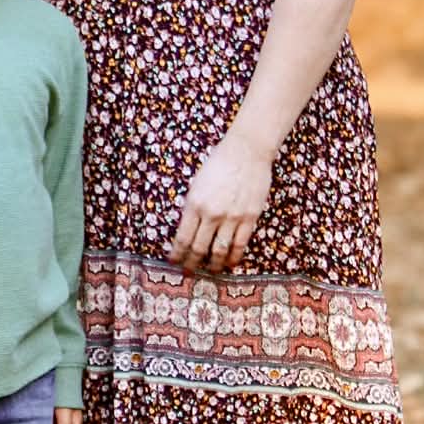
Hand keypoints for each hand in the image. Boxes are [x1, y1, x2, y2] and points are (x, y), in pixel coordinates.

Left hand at [169, 131, 272, 272]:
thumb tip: (189, 230)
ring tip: (210, 271)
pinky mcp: (249, 218)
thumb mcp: (197, 184)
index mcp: (194, 204)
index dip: (177, 254)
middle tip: (188, 272)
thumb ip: (193, 208)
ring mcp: (231, 217)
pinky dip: (233, 257)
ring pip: (219, 250)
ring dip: (213, 265)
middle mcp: (211, 213)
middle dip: (191, 263)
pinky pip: (239, 244)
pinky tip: (229, 263)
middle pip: (198, 248)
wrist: (246, 151)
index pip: (182, 238)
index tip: (173, 261)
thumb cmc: (219, 163)